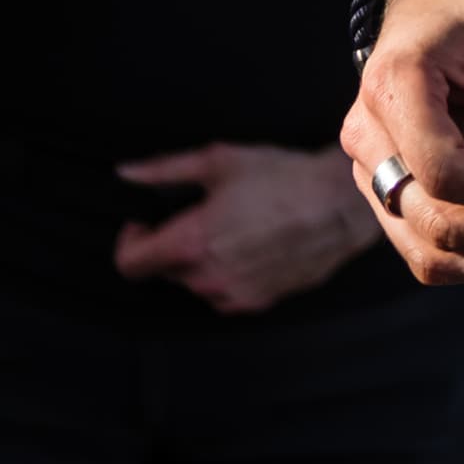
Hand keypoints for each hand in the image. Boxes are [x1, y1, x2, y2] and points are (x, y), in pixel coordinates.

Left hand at [114, 141, 377, 312]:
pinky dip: (224, 276)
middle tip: (197, 216)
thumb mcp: (218, 161)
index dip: (130, 241)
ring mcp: (232, 294)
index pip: (130, 264)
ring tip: (229, 231)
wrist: (338, 204)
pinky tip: (248, 249)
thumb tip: (125, 173)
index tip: (144, 222)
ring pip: (194, 284)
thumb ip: (165, 170)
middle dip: (169, 246)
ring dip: (197, 262)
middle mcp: (206, 277)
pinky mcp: (257, 302)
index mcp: (189, 242)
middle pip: (163, 272)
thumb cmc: (280, 177)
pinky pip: (223, 294)